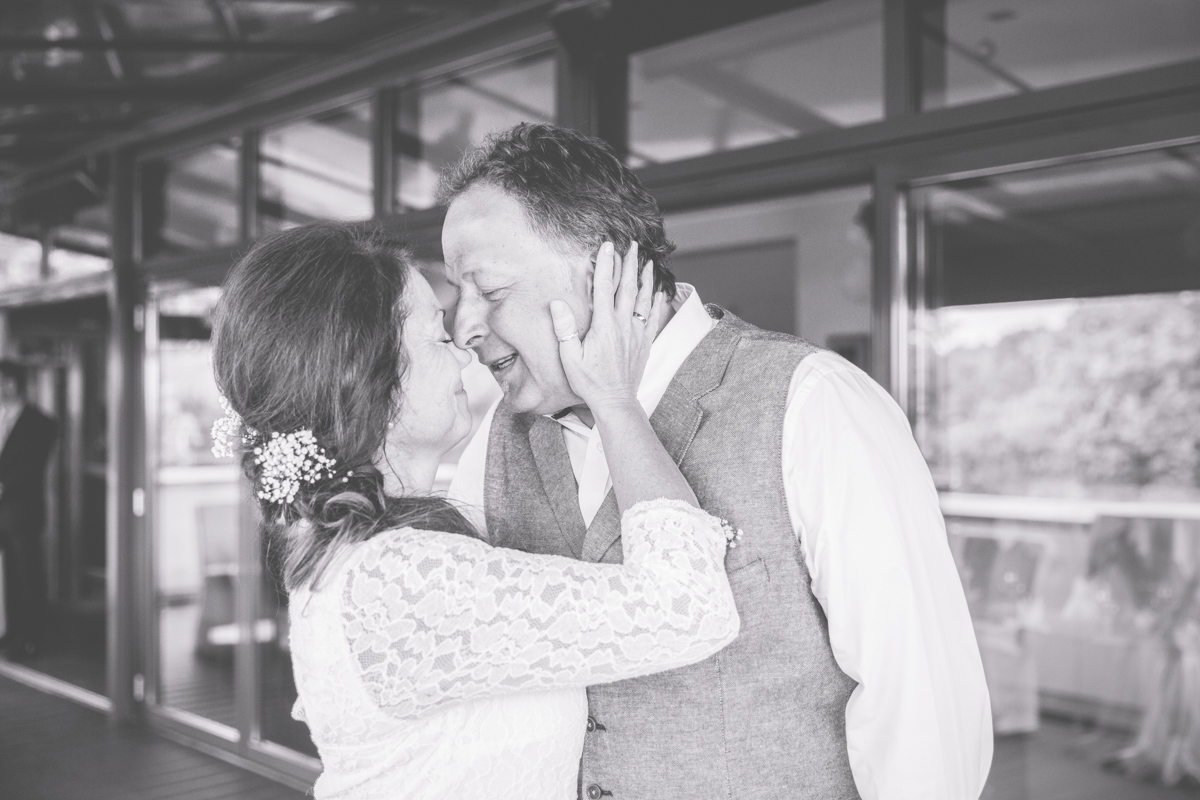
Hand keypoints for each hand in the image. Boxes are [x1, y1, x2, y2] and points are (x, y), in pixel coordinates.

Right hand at [550, 241, 664, 413]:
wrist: (615, 401)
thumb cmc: (590, 382)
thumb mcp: (570, 358)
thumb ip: (564, 329)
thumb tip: (557, 304)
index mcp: (604, 326)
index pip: (604, 287)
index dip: (605, 264)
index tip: (607, 246)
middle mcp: (624, 326)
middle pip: (628, 287)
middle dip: (629, 264)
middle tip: (631, 246)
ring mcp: (637, 333)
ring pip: (644, 299)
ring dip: (646, 279)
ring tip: (647, 262)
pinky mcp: (645, 343)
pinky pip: (653, 317)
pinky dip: (656, 302)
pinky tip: (658, 293)